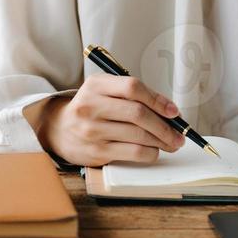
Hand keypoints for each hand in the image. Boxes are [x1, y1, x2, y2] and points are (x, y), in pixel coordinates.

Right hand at [34, 75, 184, 166]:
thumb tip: (168, 110)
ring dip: (161, 141)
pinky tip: (154, 151)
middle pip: (138, 113)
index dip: (158, 99)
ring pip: (138, 135)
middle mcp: (91, 106)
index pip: (132, 87)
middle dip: (165, 125)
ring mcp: (92, 130)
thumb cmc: (91, 108)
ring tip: (171, 143)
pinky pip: (132, 152)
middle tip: (179, 133)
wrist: (59, 129)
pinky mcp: (95, 151)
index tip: (174, 111)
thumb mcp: (105, 90)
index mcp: (96, 85)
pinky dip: (149, 153)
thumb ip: (132, 95)